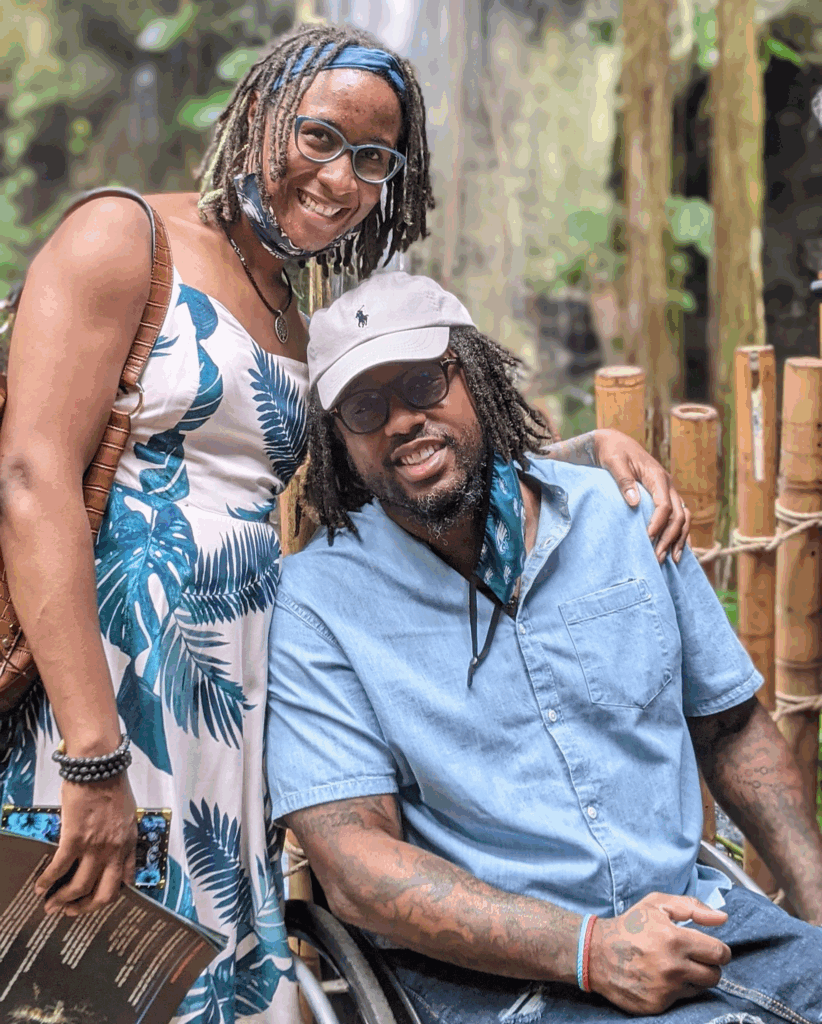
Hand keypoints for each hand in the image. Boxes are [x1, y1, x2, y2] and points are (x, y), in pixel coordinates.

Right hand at [35, 773, 137, 916]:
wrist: (100, 766)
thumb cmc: (112, 785)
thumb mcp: (128, 815)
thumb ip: (122, 836)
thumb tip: (111, 851)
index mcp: (129, 843)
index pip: (125, 881)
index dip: (109, 895)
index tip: (95, 900)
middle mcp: (115, 849)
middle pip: (104, 894)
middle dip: (85, 908)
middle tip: (71, 912)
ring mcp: (96, 846)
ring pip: (80, 887)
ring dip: (63, 900)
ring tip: (50, 905)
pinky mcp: (75, 838)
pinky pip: (59, 868)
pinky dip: (47, 881)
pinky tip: (39, 887)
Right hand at [588, 892, 730, 1014]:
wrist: (596, 953)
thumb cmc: (629, 926)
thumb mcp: (657, 905)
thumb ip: (692, 907)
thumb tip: (722, 918)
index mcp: (676, 940)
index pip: (719, 953)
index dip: (720, 950)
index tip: (711, 948)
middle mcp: (674, 967)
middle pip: (715, 975)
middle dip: (710, 966)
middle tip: (695, 958)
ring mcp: (666, 989)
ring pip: (700, 988)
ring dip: (694, 978)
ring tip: (676, 966)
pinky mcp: (658, 1005)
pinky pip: (681, 1000)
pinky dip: (675, 989)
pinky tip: (661, 977)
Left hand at [593, 429, 689, 562]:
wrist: (615, 442)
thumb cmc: (613, 452)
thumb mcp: (614, 462)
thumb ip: (624, 481)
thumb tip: (634, 502)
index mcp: (657, 476)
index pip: (664, 505)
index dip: (658, 523)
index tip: (648, 538)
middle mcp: (668, 485)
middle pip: (678, 515)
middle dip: (669, 538)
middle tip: (657, 558)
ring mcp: (669, 491)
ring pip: (683, 518)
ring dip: (678, 539)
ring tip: (670, 560)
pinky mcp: (665, 497)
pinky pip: (680, 517)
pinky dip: (680, 534)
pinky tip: (677, 550)